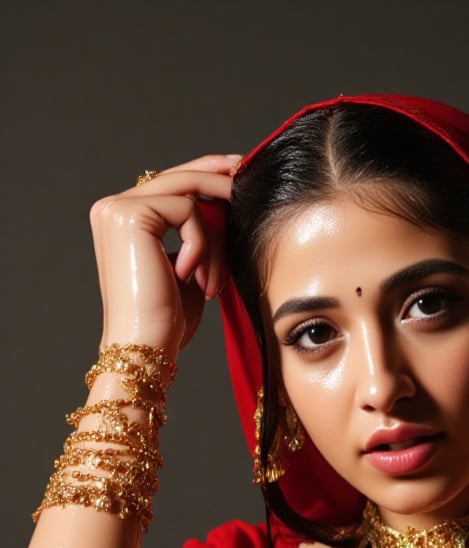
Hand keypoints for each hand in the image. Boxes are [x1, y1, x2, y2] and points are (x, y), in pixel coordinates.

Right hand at [90, 154, 240, 356]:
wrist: (147, 347)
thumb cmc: (166, 319)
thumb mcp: (188, 266)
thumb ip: (197, 232)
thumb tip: (226, 200)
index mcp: (122, 219)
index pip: (170, 185)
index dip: (206, 174)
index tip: (238, 173)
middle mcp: (112, 207)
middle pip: (179, 179)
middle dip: (219, 182)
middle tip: (248, 183)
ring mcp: (117, 208)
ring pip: (189, 194)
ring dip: (214, 240)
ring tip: (212, 281)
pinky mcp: (129, 214)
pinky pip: (188, 210)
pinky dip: (203, 245)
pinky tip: (192, 278)